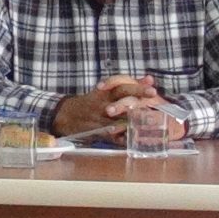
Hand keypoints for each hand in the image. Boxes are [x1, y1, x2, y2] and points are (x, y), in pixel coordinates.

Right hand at [52, 75, 178, 138]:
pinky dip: (120, 137)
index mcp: (106, 92)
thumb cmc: (92, 103)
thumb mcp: (107, 91)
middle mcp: (103, 101)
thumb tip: (149, 78)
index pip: (122, 85)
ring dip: (132, 117)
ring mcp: (98, 116)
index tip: (152, 86)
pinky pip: (109, 134)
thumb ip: (129, 86)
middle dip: (137, 94)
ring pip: (117, 115)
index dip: (137, 86)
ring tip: (148, 118)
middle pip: (121, 94)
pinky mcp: (95, 131)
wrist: (65, 115)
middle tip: (153, 95)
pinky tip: (132, 138)